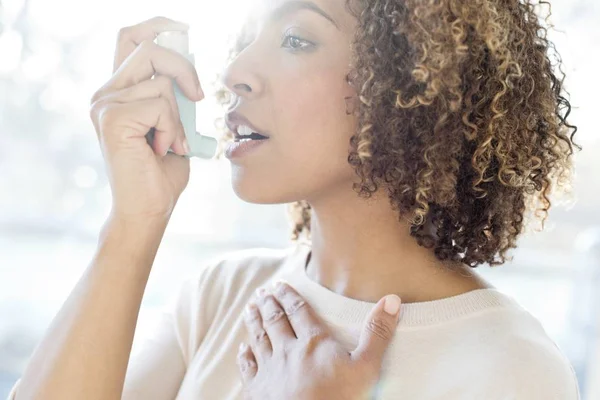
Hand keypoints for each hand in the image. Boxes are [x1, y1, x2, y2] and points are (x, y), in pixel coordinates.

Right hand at [89, 17, 203, 221]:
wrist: (150, 209)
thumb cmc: (162, 172)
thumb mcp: (175, 124)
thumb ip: (174, 96)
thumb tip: (189, 71)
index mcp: (120, 91)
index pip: (131, 39)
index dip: (157, 27)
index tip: (184, 30)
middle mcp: (106, 93)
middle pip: (148, 48)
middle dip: (183, 68)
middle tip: (197, 96)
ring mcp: (105, 104)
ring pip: (161, 82)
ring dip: (179, 117)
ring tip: (173, 144)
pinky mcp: (112, 118)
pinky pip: (160, 105)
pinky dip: (173, 129)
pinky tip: (164, 150)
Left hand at [237, 282, 400, 399]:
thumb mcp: (367, 368)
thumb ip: (377, 334)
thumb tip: (391, 300)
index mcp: (313, 342)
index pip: (298, 311)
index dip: (288, 296)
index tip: (279, 285)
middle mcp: (287, 351)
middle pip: (275, 321)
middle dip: (268, 304)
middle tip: (261, 292)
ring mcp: (270, 370)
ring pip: (259, 339)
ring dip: (253, 321)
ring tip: (250, 308)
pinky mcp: (259, 390)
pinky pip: (248, 368)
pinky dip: (245, 356)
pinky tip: (243, 348)